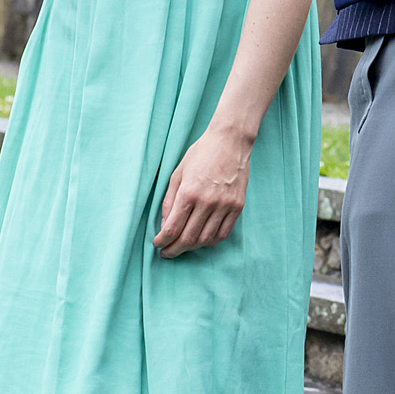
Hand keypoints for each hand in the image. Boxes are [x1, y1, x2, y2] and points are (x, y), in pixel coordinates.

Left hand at [154, 128, 250, 257]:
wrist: (230, 141)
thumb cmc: (201, 154)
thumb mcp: (177, 174)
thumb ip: (169, 201)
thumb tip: (164, 225)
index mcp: (188, 193)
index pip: (172, 229)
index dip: (162, 241)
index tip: (157, 244)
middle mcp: (207, 202)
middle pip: (188, 238)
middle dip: (174, 249)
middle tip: (167, 252)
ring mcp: (225, 205)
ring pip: (206, 239)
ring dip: (192, 247)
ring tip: (183, 246)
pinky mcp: (237, 206)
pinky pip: (223, 233)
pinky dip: (211, 241)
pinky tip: (202, 240)